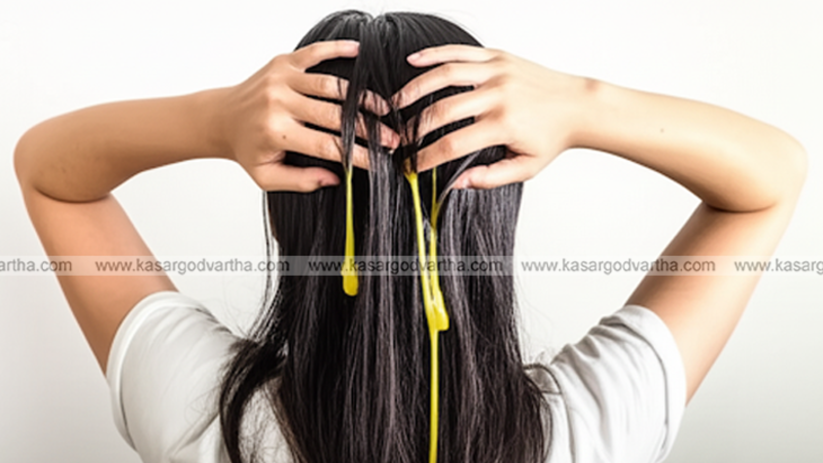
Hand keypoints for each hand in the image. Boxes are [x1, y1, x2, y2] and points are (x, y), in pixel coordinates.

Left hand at [219, 40, 398, 191]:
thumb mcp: (267, 177)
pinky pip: (314, 52)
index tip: (381, 161)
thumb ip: (301, 181)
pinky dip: (338, 49)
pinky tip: (359, 52)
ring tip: (384, 108)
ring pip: (332, 86)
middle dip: (369, 129)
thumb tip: (336, 179)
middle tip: (393, 138)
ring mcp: (281, 79)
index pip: (328, 146)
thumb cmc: (247, 149)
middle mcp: (279, 103)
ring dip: (362, 96)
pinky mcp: (282, 62)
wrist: (220, 118)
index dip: (359, 155)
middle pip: (336, 115)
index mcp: (277, 133)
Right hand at [392, 45, 587, 188]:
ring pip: (444, 75)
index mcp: (502, 125)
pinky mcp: (498, 57)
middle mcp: (498, 95)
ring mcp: (497, 72)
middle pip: (441, 111)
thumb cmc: (552, 137)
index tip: (410, 165)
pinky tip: (414, 62)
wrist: (579, 105)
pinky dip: (433, 55)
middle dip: (413, 127)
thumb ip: (489, 177)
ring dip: (415, 88)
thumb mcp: (525, 167)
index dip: (424, 158)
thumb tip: (455, 184)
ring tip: (396, 101)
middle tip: (398, 137)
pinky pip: (459, 52)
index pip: (451, 145)